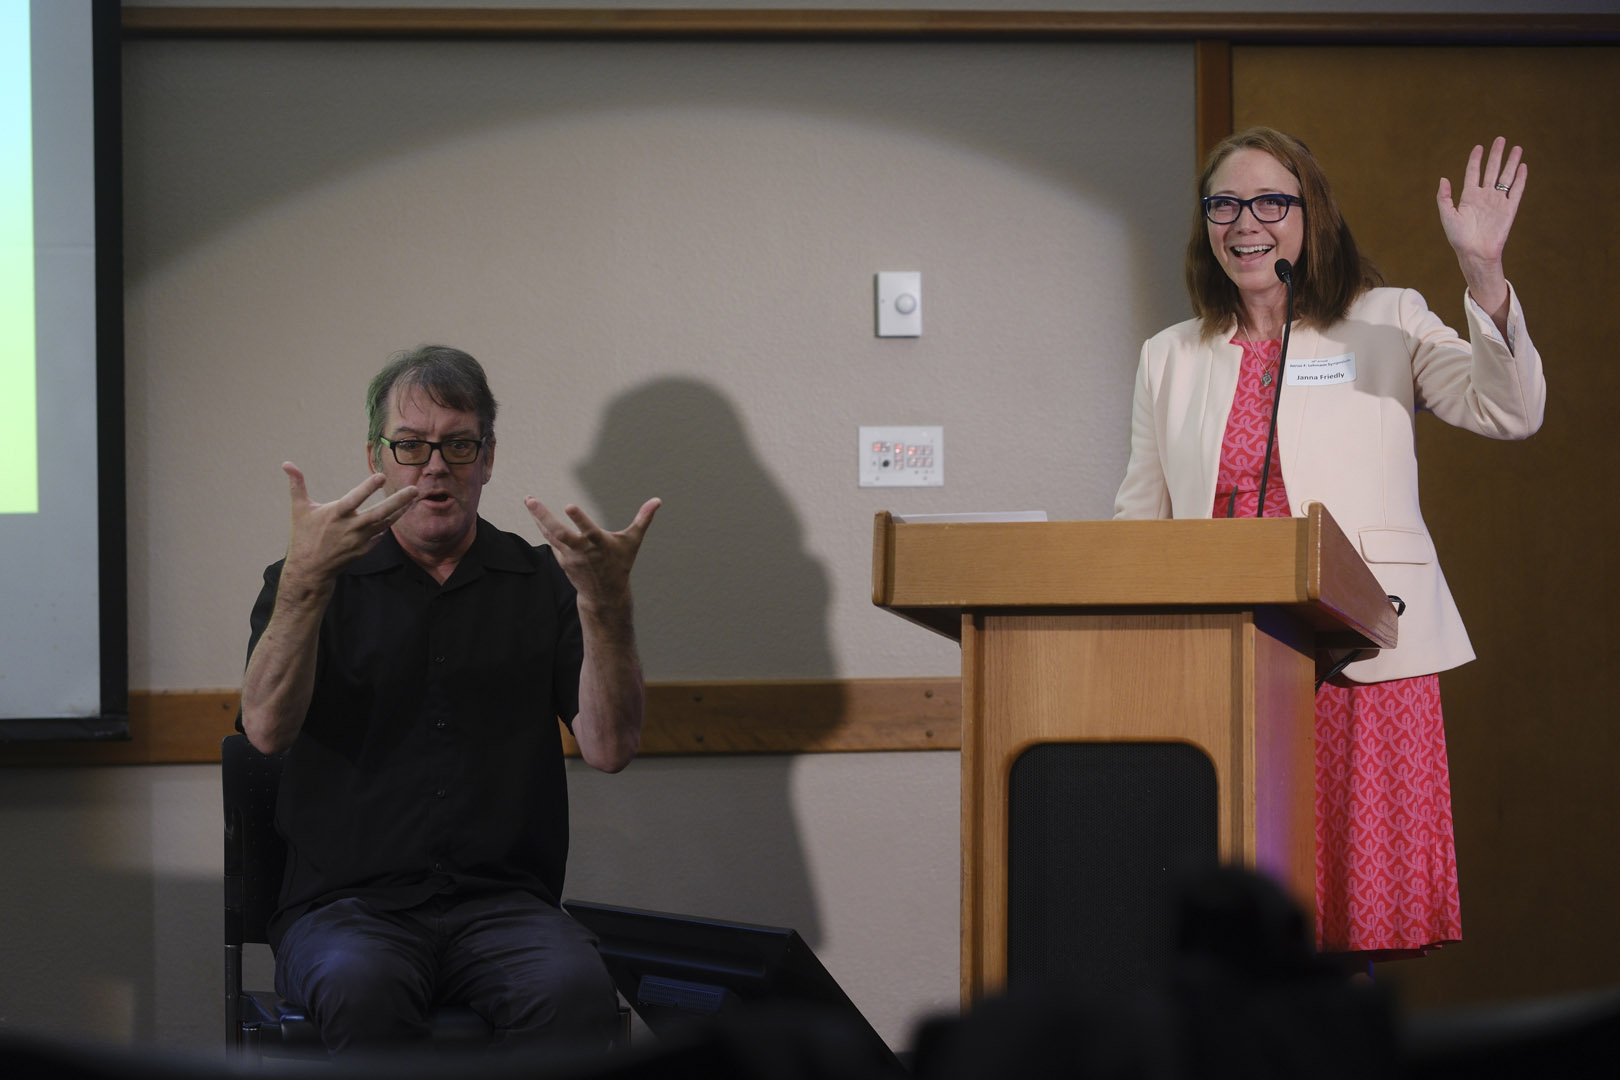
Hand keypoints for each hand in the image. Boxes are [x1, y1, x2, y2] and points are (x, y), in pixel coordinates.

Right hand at [281, 462, 417, 586]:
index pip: (354, 499)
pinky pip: (381, 534)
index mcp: (335, 515)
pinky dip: (390, 524)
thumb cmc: (304, 536)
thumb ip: (297, 485)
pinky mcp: (365, 549)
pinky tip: (400, 513)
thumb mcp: (299, 509)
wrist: (310, 569)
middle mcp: (350, 528)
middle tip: (415, 489)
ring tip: (414, 498)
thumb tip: (286, 463)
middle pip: (379, 513)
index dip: (367, 488)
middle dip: (398, 501)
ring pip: (385, 523)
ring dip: (400, 511)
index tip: (381, 476)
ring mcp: (359, 540)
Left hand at [524, 495, 660, 610]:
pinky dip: (542, 528)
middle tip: (530, 500)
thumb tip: (658, 500)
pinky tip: (536, 515)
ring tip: (529, 500)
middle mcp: (582, 550)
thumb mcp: (633, 541)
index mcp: (600, 544)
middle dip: (544, 516)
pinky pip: (551, 541)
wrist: (605, 594)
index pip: (588, 530)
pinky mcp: (563, 560)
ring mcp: (570, 556)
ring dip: (538, 518)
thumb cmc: (620, 563)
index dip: (579, 519)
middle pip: (559, 533)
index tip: (569, 505)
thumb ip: (643, 519)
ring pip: (550, 535)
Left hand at [1436, 137, 1525, 316]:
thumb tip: (1443, 178)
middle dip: (1496, 155)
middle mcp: (1484, 196)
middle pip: (1491, 170)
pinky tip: (1522, 166)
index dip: (1476, 159)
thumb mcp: (1447, 216)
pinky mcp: (1509, 208)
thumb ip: (1444, 197)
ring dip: (1511, 162)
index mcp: (1469, 196)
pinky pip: (1516, 190)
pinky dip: (1520, 178)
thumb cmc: (1459, 237)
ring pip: (1506, 177)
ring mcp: (1498, 201)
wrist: (1475, 252)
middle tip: (1500, 139)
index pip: (1473, 173)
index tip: (1479, 146)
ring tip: (1516, 148)